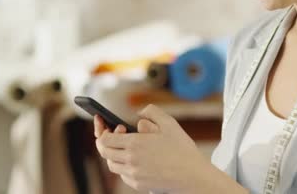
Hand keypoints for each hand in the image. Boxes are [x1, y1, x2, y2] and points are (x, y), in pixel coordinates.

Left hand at [93, 105, 208, 192]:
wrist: (192, 176)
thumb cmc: (182, 149)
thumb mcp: (169, 123)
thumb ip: (152, 112)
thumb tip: (139, 113)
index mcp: (135, 144)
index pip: (105, 139)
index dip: (104, 133)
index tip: (110, 129)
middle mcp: (130, 160)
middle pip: (105, 153)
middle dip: (105, 144)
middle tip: (112, 138)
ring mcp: (133, 174)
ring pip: (112, 165)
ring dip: (114, 156)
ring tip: (124, 149)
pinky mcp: (138, 185)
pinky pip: (123, 175)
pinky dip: (124, 167)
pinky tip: (134, 161)